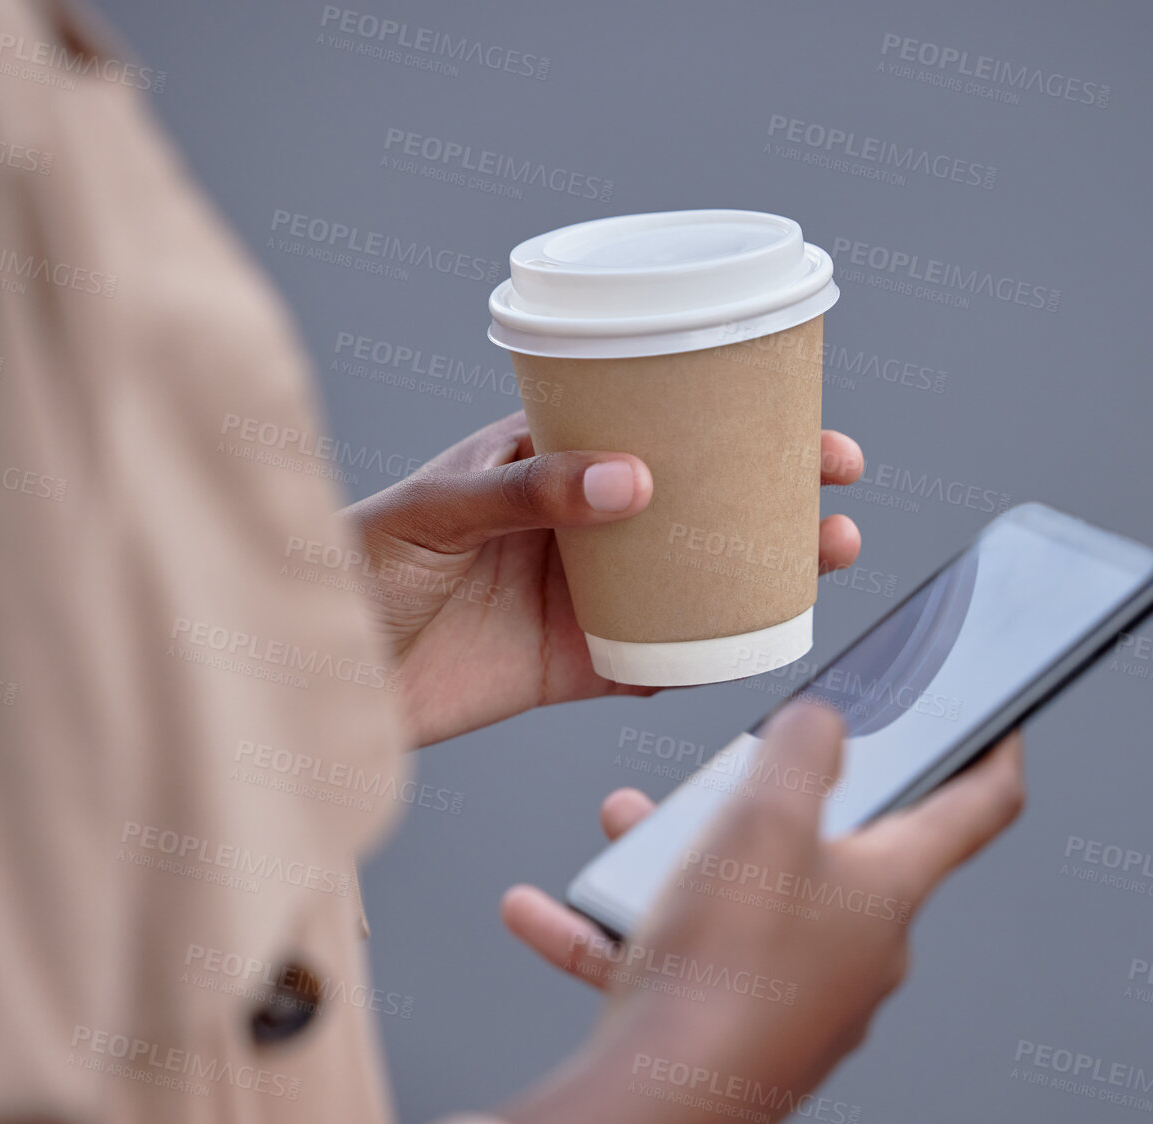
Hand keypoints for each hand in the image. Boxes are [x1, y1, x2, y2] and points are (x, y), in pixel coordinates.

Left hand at [339, 411, 865, 747]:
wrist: (317, 672)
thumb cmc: (354, 562)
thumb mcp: (434, 508)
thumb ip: (526, 492)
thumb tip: (632, 482)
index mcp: (549, 461)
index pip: (656, 425)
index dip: (734, 421)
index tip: (805, 424)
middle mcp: (580, 525)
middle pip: (698, 504)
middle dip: (776, 496)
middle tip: (835, 493)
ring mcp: (585, 597)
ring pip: (695, 582)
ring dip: (764, 573)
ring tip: (824, 561)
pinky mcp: (575, 667)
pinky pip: (659, 661)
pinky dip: (704, 657)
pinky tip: (752, 645)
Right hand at [497, 704, 1024, 1123]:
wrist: (661, 1112)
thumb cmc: (727, 966)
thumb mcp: (765, 816)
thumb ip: (802, 748)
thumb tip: (825, 723)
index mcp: (892, 887)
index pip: (977, 806)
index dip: (989, 748)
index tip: (992, 717)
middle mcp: (858, 945)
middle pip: (833, 846)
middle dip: (769, 796)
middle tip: (731, 770)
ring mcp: (796, 995)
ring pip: (744, 899)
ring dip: (680, 857)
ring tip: (624, 829)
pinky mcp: (735, 1031)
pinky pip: (682, 962)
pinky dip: (623, 932)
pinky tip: (551, 912)